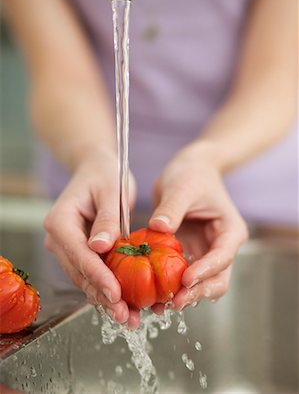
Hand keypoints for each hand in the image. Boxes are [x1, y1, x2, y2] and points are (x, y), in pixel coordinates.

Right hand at [44, 150, 139, 327]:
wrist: (97, 169)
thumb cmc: (104, 175)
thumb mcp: (110, 190)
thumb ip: (107, 218)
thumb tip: (101, 247)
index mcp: (60, 220)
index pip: (79, 254)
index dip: (98, 276)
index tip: (116, 294)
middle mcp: (58, 237)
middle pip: (80, 272)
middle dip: (102, 294)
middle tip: (125, 315)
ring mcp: (67, 246)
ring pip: (85, 278)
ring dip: (105, 297)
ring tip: (127, 316)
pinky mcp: (79, 251)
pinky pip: (92, 272)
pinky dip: (107, 286)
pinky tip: (124, 302)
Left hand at [148, 142, 247, 311]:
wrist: (190, 170)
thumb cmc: (192, 174)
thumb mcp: (182, 187)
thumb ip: (172, 208)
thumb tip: (159, 228)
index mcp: (229, 231)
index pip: (222, 257)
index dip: (205, 271)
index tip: (185, 280)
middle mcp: (220, 248)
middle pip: (216, 280)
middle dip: (196, 293)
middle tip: (172, 301)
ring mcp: (204, 254)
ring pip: (200, 285)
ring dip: (181, 296)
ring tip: (158, 303)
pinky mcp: (187, 256)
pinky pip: (180, 277)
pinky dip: (168, 287)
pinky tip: (151, 293)